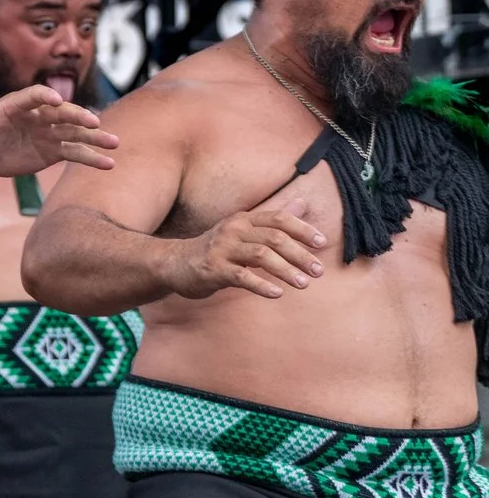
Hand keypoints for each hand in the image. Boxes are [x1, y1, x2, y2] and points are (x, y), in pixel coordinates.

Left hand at [0, 85, 117, 176]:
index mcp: (17, 105)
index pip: (33, 96)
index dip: (44, 97)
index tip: (58, 101)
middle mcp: (38, 116)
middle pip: (61, 113)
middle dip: (77, 117)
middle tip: (94, 123)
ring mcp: (48, 133)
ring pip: (75, 133)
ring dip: (94, 137)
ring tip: (114, 143)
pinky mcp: (54, 150)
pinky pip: (75, 153)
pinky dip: (91, 158)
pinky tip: (109, 163)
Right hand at [166, 198, 326, 300]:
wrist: (174, 263)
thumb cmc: (216, 249)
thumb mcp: (244, 231)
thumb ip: (273, 220)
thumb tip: (303, 203)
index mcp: (243, 219)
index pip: (278, 218)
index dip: (302, 229)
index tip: (322, 243)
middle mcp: (233, 230)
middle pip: (273, 237)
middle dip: (300, 254)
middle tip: (318, 271)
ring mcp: (222, 249)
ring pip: (260, 255)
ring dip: (285, 270)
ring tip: (303, 284)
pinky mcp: (213, 269)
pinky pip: (241, 276)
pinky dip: (261, 285)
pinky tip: (276, 294)